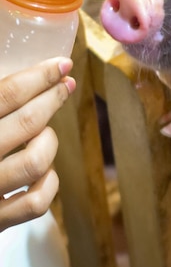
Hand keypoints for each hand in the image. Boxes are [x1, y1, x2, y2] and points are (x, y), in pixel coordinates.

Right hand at [0, 57, 75, 231]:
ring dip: (48, 141)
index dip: (40, 76)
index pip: (8, 93)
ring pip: (36, 161)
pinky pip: (37, 202)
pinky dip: (49, 183)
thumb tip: (23, 78)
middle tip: (66, 84)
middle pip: (28, 122)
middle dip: (52, 98)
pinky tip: (44, 171)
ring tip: (43, 133)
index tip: (62, 64)